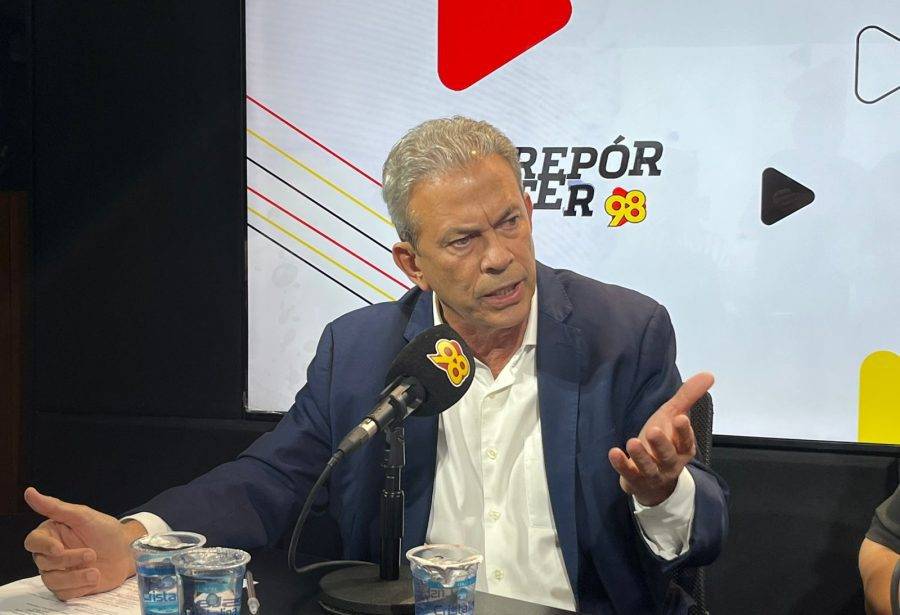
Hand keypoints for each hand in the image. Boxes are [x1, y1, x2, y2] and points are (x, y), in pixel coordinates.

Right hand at [22, 487, 146, 600]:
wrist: (127, 552)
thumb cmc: (106, 531)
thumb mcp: (84, 516)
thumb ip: (56, 507)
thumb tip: (30, 492)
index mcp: (52, 534)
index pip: (33, 542)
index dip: (43, 546)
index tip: (59, 548)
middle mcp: (51, 554)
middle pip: (43, 562)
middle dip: (68, 560)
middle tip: (91, 554)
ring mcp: (59, 572)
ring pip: (52, 581)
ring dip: (75, 577)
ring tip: (96, 572)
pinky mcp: (69, 587)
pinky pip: (64, 593)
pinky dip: (79, 587)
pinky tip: (94, 579)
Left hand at [608, 372, 713, 506]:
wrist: (653, 481)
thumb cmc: (664, 443)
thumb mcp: (673, 418)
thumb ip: (687, 398)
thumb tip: (709, 375)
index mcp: (683, 448)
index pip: (686, 441)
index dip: (683, 431)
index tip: (680, 418)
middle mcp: (670, 463)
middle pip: (667, 455)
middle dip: (661, 444)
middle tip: (653, 430)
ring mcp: (652, 474)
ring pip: (648, 466)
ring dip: (641, 456)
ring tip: (632, 442)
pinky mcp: (635, 480)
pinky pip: (628, 473)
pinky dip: (622, 465)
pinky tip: (614, 452)